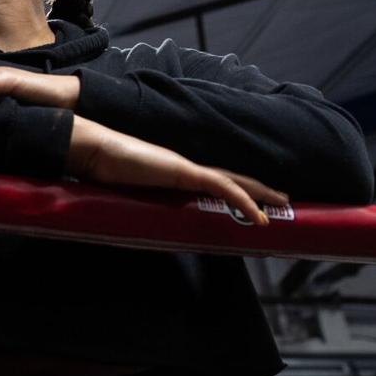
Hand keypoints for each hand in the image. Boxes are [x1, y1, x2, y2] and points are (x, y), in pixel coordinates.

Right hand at [67, 117, 287, 223]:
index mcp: (173, 172)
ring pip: (233, 181)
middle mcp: (184, 167)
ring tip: (281, 203)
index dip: (234, 189)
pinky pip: (222, 187)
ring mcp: (186, 168)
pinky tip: (260, 215)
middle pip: (230, 177)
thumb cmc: (102, 170)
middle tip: (281, 199)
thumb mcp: (124, 193)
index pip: (211, 181)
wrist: (93, 150)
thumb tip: (127, 225)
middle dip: (258, 188)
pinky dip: (243, 200)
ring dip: (260, 192)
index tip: (251, 202)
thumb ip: (134, 204)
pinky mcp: (184, 172)